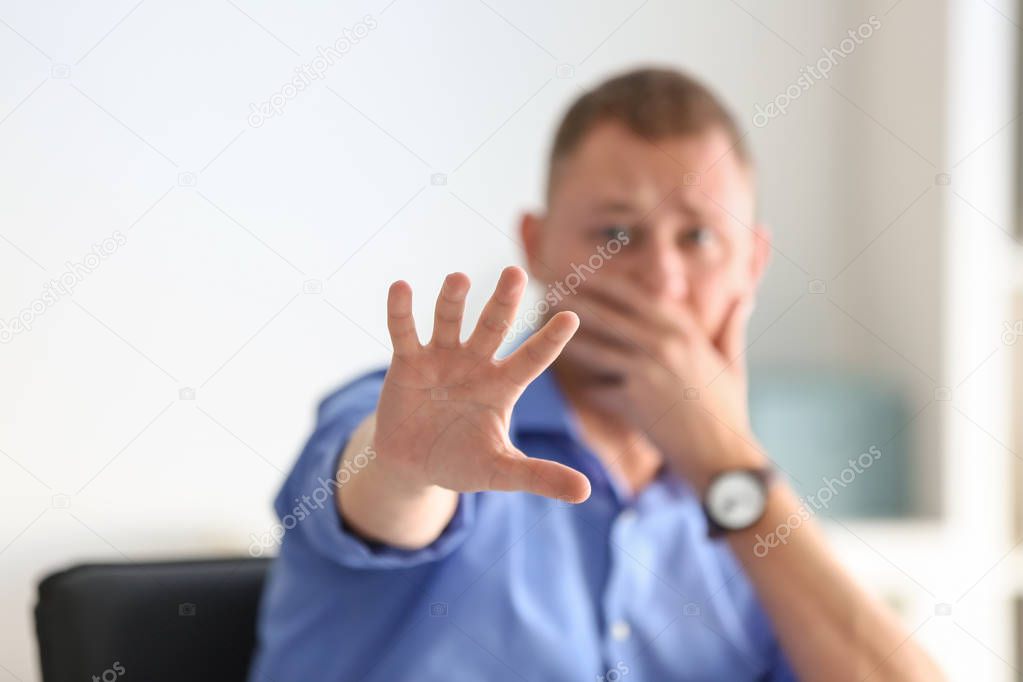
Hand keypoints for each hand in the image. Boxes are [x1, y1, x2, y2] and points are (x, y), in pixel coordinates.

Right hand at [373, 266, 590, 502]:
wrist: (413, 465)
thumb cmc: (463, 461)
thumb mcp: (501, 472)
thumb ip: (539, 476)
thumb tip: (586, 492)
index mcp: (503, 385)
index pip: (532, 359)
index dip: (549, 341)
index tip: (571, 318)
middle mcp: (475, 364)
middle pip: (492, 327)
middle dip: (503, 302)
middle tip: (516, 273)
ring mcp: (441, 359)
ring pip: (449, 322)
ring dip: (452, 300)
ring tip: (459, 279)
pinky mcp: (408, 362)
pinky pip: (404, 333)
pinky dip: (401, 312)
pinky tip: (401, 287)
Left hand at [556, 275, 764, 491]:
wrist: (723, 457)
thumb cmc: (728, 411)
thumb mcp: (733, 363)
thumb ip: (731, 326)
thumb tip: (744, 294)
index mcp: (686, 331)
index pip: (637, 296)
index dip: (606, 283)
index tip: (582, 272)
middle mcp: (665, 345)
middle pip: (608, 315)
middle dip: (576, 301)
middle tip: (549, 289)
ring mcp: (648, 372)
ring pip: (595, 348)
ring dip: (567, 337)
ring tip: (542, 326)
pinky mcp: (634, 401)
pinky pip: (598, 389)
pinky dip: (585, 387)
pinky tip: (565, 382)